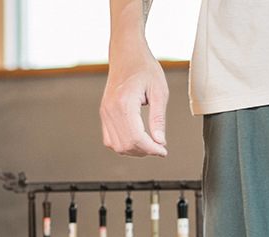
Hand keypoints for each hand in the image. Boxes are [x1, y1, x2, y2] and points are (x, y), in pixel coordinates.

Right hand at [100, 41, 168, 156]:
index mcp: (124, 103)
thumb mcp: (160, 92)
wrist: (127, 53)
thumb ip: (159, 119)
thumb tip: (160, 142)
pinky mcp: (104, 113)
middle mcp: (110, 109)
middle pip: (126, 145)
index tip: (163, 151)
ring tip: (149, 144)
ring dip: (135, 151)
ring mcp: (105, 112)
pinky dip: (124, 145)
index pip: (136, 138)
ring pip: (117, 146)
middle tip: (159, 147)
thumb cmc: (144, 67)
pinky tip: (138, 140)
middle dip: (145, 151)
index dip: (152, 149)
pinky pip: (110, 140)